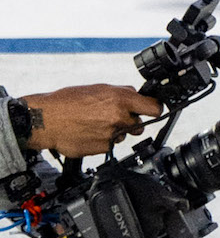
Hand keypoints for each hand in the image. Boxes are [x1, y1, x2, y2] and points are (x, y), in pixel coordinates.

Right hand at [14, 84, 161, 157]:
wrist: (46, 120)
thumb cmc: (68, 101)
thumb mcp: (100, 88)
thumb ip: (122, 93)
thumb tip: (138, 96)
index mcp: (121, 100)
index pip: (154, 108)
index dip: (155, 109)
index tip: (154, 110)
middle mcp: (119, 118)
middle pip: (140, 125)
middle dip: (131, 122)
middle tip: (115, 117)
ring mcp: (111, 136)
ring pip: (123, 135)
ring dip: (116, 131)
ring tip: (96, 123)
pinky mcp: (102, 149)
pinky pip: (110, 146)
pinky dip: (103, 141)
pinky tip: (89, 132)